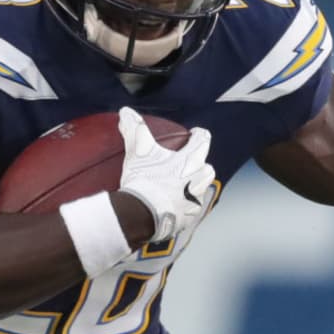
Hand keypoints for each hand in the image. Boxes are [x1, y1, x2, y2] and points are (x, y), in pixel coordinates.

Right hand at [116, 107, 214, 241]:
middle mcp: (198, 180)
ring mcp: (195, 202)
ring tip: (179, 188)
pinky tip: (170, 208)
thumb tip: (126, 112)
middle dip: (200, 165)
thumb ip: (135, 129)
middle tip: (187, 164)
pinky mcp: (188, 220)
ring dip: (193, 188)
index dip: (199, 135)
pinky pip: (189, 213)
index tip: (195, 133)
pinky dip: (182, 209)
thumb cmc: (145, 180)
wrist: (143, 215)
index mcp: (191, 161)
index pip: (203, 141)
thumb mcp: (137, 151)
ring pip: (201, 191)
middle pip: (207, 169)